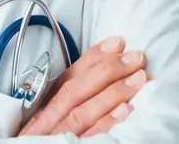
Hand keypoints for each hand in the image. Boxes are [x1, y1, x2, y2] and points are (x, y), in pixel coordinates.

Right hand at [18, 36, 147, 136]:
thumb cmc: (38, 141)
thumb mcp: (44, 120)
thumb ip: (61, 102)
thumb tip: (91, 75)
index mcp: (42, 110)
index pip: (67, 78)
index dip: (91, 59)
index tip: (114, 43)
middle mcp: (49, 122)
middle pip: (76, 92)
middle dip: (106, 71)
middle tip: (134, 56)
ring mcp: (60, 139)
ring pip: (84, 112)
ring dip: (114, 92)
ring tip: (139, 77)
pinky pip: (91, 138)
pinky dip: (108, 123)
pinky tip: (127, 111)